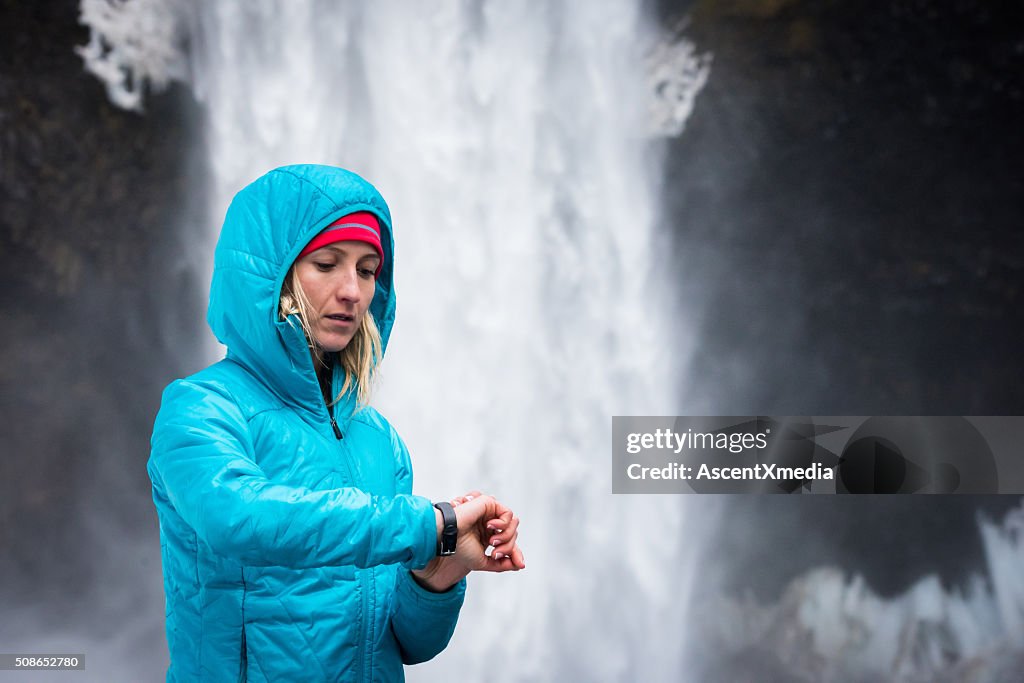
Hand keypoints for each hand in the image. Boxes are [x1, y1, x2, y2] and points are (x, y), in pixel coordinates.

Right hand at [410, 493, 524, 591]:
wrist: (449, 537)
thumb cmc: (459, 548)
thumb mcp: (483, 562)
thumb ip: (501, 564)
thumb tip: (519, 565)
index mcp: (487, 535)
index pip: (508, 542)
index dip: (515, 553)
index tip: (520, 564)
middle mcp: (490, 524)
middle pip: (513, 534)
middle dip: (508, 547)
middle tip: (494, 553)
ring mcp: (490, 514)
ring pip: (513, 524)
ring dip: (506, 536)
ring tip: (492, 541)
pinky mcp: (489, 504)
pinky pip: (508, 514)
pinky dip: (503, 523)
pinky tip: (490, 527)